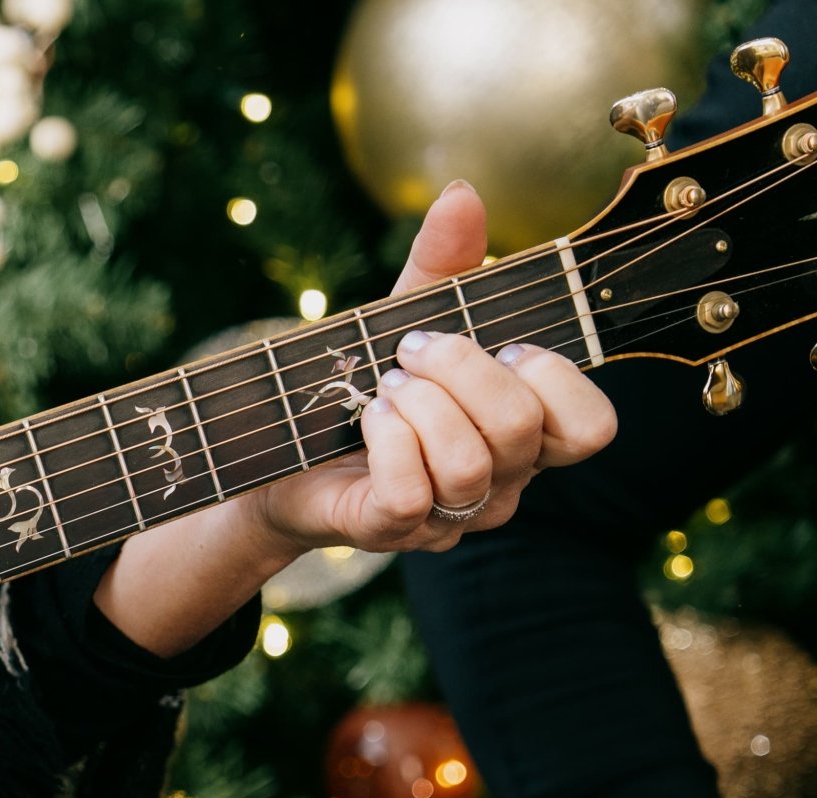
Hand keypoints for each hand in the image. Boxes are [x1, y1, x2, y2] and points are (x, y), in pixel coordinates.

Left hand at [248, 181, 618, 555]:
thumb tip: (462, 195)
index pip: (591, 428)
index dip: (552, 378)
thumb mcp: (405, 314)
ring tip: (383, 387)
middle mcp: (500, 484)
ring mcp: (447, 516)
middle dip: (462, 370)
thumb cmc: (362, 385)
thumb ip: (442, 261)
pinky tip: (369, 419)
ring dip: (420, 406)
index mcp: (524, 434)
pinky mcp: (389, 530)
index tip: (501, 343)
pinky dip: (387, 442)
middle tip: (410, 353)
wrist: (277, 453)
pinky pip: (411, 493)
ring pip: (470, 464)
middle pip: (522, 429)